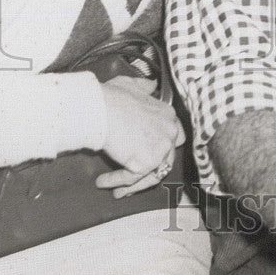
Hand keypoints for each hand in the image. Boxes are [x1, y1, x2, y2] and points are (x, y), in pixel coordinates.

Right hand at [96, 76, 184, 197]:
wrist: (100, 109)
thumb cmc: (112, 97)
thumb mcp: (133, 85)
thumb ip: (145, 87)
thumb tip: (151, 85)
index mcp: (168, 115)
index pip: (174, 137)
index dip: (161, 148)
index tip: (147, 155)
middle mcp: (169, 132)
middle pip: (166, 159)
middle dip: (151, 169)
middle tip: (134, 174)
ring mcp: (160, 149)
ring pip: (152, 174)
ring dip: (134, 184)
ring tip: (118, 189)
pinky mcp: (146, 163)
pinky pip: (131, 178)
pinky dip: (115, 182)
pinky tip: (102, 182)